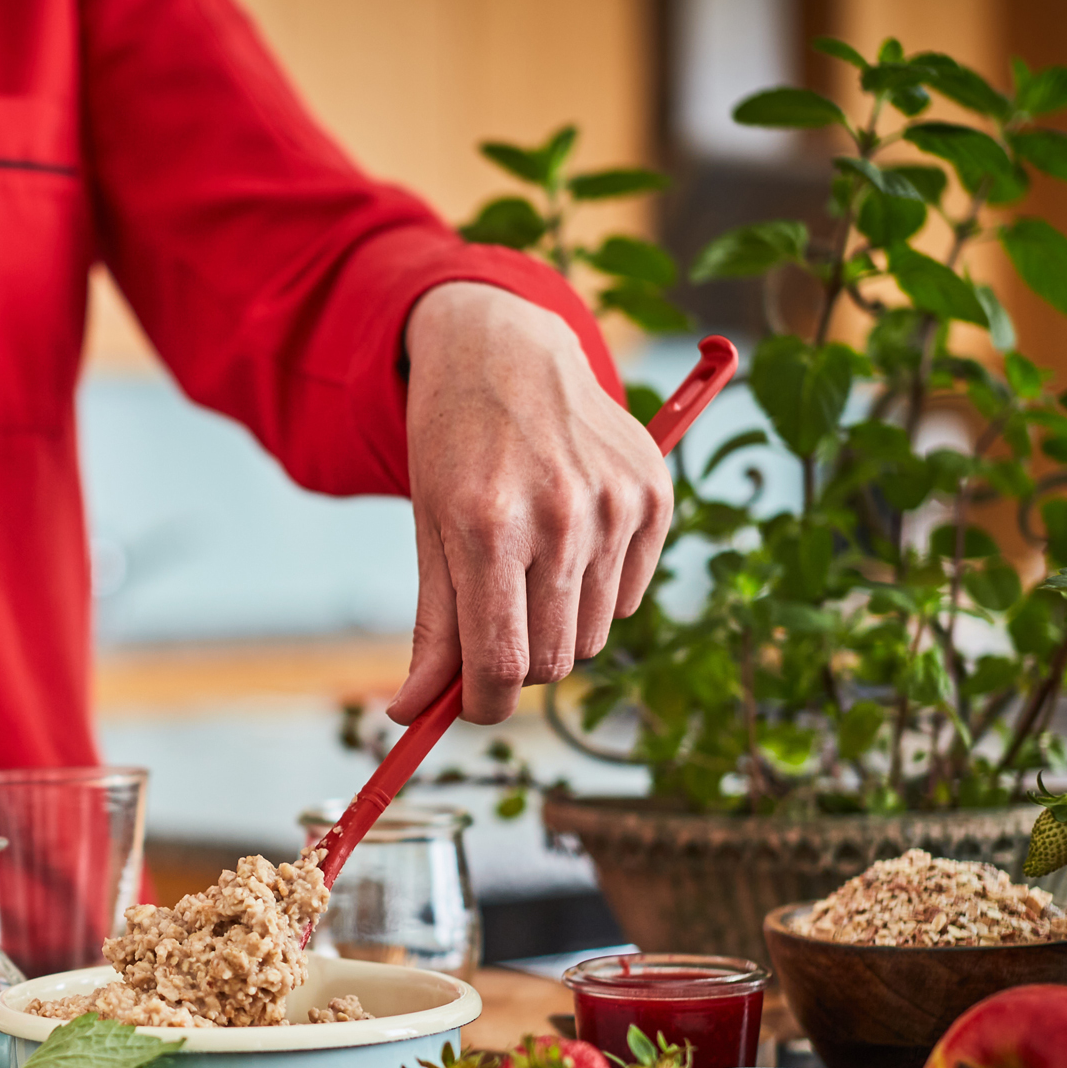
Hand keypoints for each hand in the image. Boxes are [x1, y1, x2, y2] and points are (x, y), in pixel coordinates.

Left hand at [390, 282, 672, 725]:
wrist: (507, 352)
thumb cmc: (456, 449)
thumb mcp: (427, 530)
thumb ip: (430, 628)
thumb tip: (412, 715)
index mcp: (488, 526)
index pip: (501, 664)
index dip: (484, 706)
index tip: (472, 708)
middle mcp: (560, 514)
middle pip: (551, 661)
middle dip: (517, 668)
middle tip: (493, 632)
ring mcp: (616, 504)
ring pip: (591, 637)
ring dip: (555, 627)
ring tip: (528, 567)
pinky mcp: (654, 496)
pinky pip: (629, 598)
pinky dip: (596, 592)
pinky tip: (570, 539)